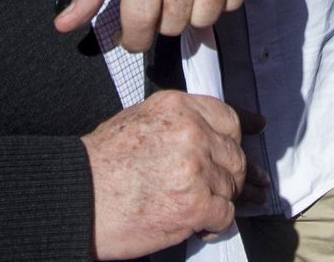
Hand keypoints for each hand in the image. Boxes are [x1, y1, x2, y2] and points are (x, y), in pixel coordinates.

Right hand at [84, 91, 267, 258]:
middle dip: (231, 174)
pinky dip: (214, 224)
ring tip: (201, 209)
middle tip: (227, 187)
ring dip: (221, 201)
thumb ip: (178, 122)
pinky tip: (199, 226)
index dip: (242, 130)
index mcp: (177, 107)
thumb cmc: (100, 164)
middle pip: (235, 154)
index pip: (227, 117)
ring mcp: (196, 168)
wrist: (77, 197)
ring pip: (232, 186)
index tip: (257, 131)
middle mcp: (191, 132)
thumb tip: (209, 133)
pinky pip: (225, 214)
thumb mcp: (138, 120)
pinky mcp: (196, 204)